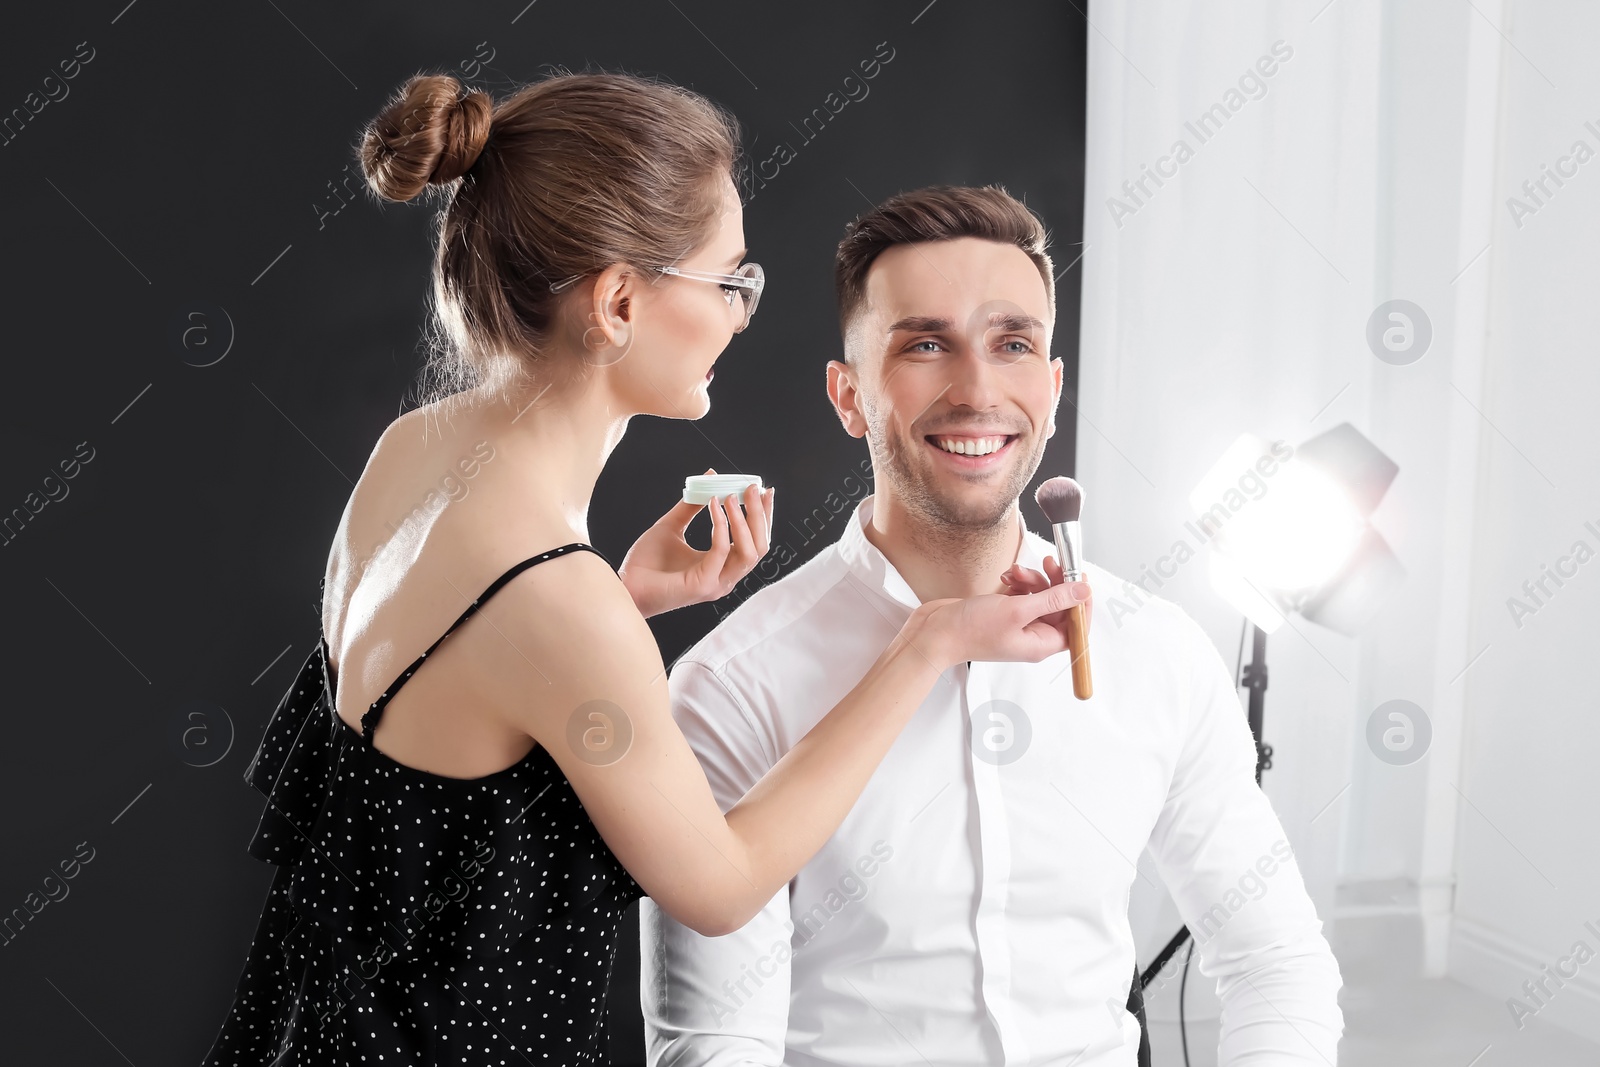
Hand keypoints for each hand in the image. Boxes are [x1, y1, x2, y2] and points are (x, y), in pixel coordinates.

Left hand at [617, 468, 775, 618]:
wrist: (624, 585)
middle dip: (760, 515)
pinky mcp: (704, 584)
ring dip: (744, 520)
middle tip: (754, 488)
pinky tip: (713, 504)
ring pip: (749, 551)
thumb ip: (691, 505)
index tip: (764, 491)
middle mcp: (724, 577)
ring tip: (733, 495)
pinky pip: (721, 549)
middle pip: (759, 546)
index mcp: (722, 566)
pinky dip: (720, 524)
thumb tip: (710, 476)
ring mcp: (717, 583)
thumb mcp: (672, 526)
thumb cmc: (645, 563)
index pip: (755, 541)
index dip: (763, 515)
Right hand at [912, 577, 1089, 669]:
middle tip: (1050, 563)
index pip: (1076, 625)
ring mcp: (1017, 623)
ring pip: (1039, 595)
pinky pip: (1022, 593)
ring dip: (1032, 579)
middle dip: (1053, 583)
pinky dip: (1017, 582)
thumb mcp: (1018, 610)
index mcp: (1041, 643)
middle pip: (1058, 605)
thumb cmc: (971, 630)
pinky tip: (1006, 579)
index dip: (1081, 601)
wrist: (936, 632)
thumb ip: (1053, 598)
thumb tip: (1082, 590)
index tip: (1079, 576)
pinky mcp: (1003, 612)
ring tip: (1016, 573)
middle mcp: (1032, 635)